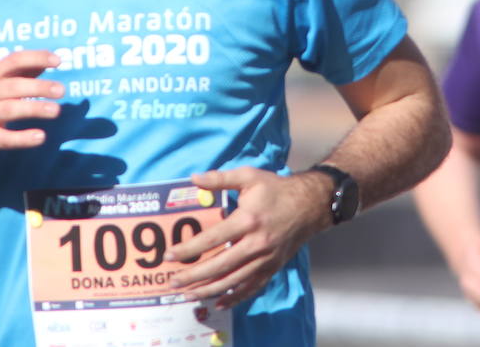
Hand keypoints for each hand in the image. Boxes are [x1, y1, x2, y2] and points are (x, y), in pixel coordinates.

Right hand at [0, 49, 64, 166]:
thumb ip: (23, 72)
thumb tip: (52, 59)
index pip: (14, 60)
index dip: (36, 58)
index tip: (58, 61)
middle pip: (13, 86)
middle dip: (38, 86)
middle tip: (61, 90)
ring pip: (9, 110)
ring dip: (33, 108)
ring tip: (55, 110)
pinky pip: (4, 138)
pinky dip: (22, 138)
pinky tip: (40, 137)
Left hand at [167, 168, 328, 308]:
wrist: (309, 205)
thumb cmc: (276, 189)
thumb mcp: (249, 176)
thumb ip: (220, 178)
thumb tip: (193, 179)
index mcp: (248, 220)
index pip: (212, 238)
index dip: (189, 249)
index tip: (170, 256)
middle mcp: (256, 243)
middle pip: (219, 265)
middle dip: (193, 276)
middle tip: (173, 281)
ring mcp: (265, 259)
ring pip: (233, 280)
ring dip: (208, 289)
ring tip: (188, 294)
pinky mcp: (272, 268)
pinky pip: (251, 287)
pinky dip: (235, 297)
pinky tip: (219, 302)